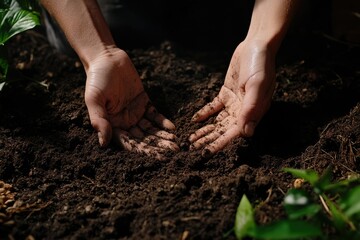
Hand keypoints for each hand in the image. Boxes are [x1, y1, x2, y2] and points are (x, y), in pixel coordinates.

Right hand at [84, 47, 178, 158]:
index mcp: (112, 125)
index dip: (143, 151)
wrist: (107, 59)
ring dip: (163, 137)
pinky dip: (163, 122)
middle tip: (173, 153)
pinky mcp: (144, 102)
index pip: (129, 142)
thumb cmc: (96, 79)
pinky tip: (173, 128)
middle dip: (157, 146)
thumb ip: (99, 120)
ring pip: (151, 129)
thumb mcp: (94, 100)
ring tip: (176, 145)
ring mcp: (135, 112)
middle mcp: (125, 122)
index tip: (156, 157)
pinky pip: (155, 114)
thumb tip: (103, 143)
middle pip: (143, 138)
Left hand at [189, 40, 275, 157]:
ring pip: (217, 121)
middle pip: (223, 130)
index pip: (234, 133)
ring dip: (204, 130)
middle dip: (208, 140)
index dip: (219, 144)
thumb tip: (247, 134)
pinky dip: (204, 114)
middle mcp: (244, 111)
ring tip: (190, 139)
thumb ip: (251, 109)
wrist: (256, 45)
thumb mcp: (256, 86)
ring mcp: (235, 102)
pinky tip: (194, 120)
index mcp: (253, 113)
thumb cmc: (260, 65)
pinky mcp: (227, 93)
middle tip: (191, 150)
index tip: (205, 154)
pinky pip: (214, 107)